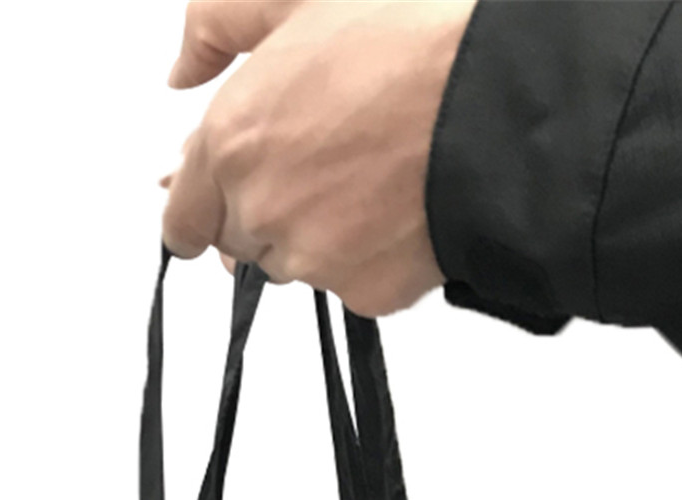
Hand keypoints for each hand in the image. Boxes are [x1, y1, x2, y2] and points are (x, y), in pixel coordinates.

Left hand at [159, 0, 475, 315]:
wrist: (499, 98)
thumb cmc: (408, 38)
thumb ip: (219, 26)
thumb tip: (182, 71)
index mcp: (231, 142)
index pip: (182, 220)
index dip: (205, 206)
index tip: (222, 199)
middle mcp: (262, 211)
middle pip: (240, 242)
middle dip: (266, 212)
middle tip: (322, 163)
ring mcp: (313, 259)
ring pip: (296, 265)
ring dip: (318, 234)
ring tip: (372, 174)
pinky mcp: (363, 292)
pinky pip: (351, 285)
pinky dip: (369, 256)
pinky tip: (400, 206)